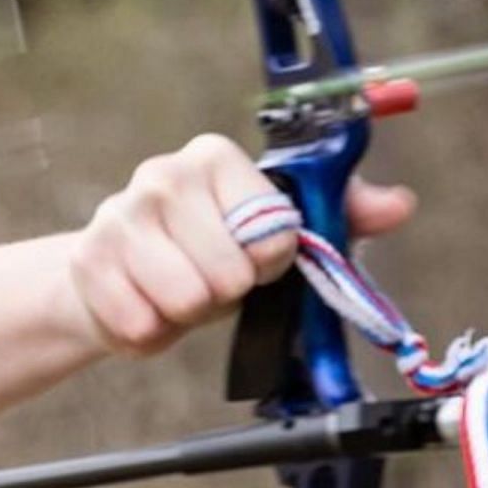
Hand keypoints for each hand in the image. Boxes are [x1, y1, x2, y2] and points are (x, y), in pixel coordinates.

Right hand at [66, 134, 415, 357]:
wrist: (115, 275)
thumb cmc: (204, 251)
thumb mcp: (273, 231)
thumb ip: (338, 215)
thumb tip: (399, 203)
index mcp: (213, 156)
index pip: (274, 229)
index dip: (271, 259)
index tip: (254, 256)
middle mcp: (161, 174)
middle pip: (229, 272)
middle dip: (225, 292)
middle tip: (210, 279)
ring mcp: (117, 215)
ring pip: (186, 300)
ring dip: (187, 313)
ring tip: (177, 293)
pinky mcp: (88, 261)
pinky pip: (142, 324)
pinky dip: (150, 331)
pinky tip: (144, 304)